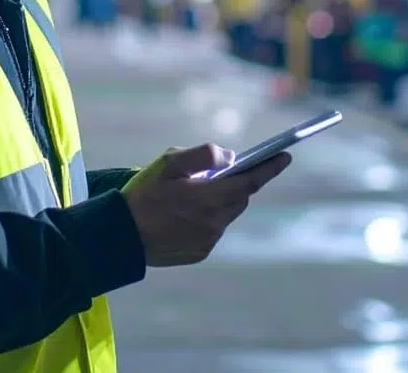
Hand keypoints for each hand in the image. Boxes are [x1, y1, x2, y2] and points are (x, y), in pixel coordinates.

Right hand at [121, 143, 290, 266]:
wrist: (121, 235)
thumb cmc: (144, 194)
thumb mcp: (170, 162)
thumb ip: (204, 155)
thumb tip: (230, 157)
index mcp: (211, 197)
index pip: (251, 180)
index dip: (270, 168)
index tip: (285, 156)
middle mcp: (215, 221)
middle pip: (240, 197)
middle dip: (237, 183)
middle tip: (223, 172)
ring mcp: (209, 239)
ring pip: (226, 213)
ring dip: (220, 201)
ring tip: (196, 192)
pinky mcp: (200, 252)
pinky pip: (213, 229)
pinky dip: (208, 217)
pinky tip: (185, 213)